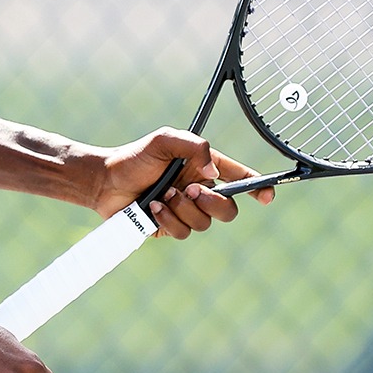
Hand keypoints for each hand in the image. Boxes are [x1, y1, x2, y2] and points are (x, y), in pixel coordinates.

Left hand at [93, 127, 273, 237]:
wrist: (105, 181)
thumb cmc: (134, 158)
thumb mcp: (164, 140)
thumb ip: (194, 146)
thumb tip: (214, 173)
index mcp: (204, 169)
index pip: (240, 178)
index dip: (259, 187)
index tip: (267, 195)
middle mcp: (198, 191)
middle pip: (229, 210)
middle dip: (212, 202)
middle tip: (188, 190)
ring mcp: (185, 211)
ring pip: (205, 223)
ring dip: (183, 209)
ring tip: (162, 195)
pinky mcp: (170, 227)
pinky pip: (183, 232)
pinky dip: (169, 219)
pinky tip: (153, 207)